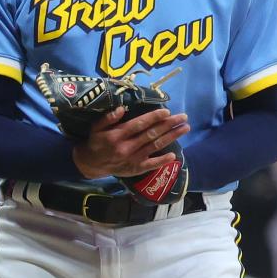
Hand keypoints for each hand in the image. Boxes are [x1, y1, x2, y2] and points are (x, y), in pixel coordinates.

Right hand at [72, 106, 189, 179]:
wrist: (91, 164)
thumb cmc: (96, 142)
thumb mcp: (96, 128)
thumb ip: (108, 118)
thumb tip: (121, 109)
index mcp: (118, 135)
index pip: (139, 124)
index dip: (154, 117)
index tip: (167, 111)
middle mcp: (127, 147)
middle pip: (152, 133)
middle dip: (169, 124)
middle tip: (183, 117)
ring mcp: (133, 159)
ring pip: (155, 146)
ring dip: (171, 137)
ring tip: (185, 128)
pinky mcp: (136, 168)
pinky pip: (151, 164)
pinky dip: (162, 160)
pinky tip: (173, 155)